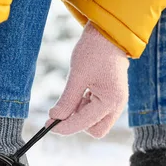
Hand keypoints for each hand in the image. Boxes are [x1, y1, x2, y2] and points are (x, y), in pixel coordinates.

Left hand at [48, 22, 128, 137]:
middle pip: (95, 130)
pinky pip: (98, 112)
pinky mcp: (113, 98)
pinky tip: (83, 91)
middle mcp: (117, 106)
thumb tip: (54, 118)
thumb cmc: (94, 51)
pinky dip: (87, 107)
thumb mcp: (77, 76)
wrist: (109, 34)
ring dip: (81, 114)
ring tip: (75, 92)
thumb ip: (67, 101)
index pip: (83, 124)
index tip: (47, 124)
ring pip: (96, 122)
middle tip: (64, 108)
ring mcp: (117, 102)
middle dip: (78, 123)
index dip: (63, 126)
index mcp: (110, 101)